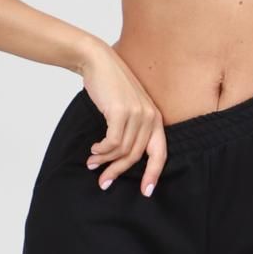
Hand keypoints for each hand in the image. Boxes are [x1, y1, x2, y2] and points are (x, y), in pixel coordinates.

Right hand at [81, 50, 166, 196]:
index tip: (146, 192)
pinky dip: (101, 149)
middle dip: (118, 172)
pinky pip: (112, 142)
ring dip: (104, 160)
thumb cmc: (110, 87)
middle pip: (136, 156)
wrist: (98, 61)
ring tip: (92, 163)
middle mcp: (150, 117)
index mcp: (156, 119)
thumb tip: (120, 158)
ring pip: (121, 150)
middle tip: (104, 183)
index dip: (154, 174)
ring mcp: (137, 114)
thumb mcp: (128, 108)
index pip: (160, 153)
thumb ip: (131, 130)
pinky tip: (94, 149)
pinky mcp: (121, 112)